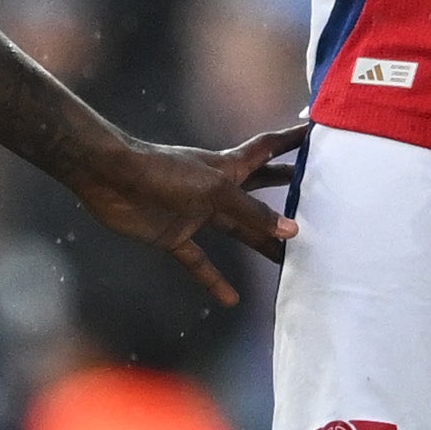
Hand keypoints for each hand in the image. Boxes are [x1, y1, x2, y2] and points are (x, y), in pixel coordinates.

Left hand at [78, 124, 305, 300]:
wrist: (110, 179)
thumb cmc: (163, 172)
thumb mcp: (214, 190)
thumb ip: (252, 211)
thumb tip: (292, 232)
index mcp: (229, 167)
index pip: (270, 148)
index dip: (294, 139)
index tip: (320, 131)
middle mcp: (217, 189)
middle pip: (260, 192)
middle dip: (287, 194)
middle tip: (319, 203)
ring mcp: (196, 213)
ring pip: (237, 231)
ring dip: (260, 244)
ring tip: (288, 261)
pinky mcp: (175, 235)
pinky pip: (199, 262)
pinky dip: (214, 279)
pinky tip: (232, 299)